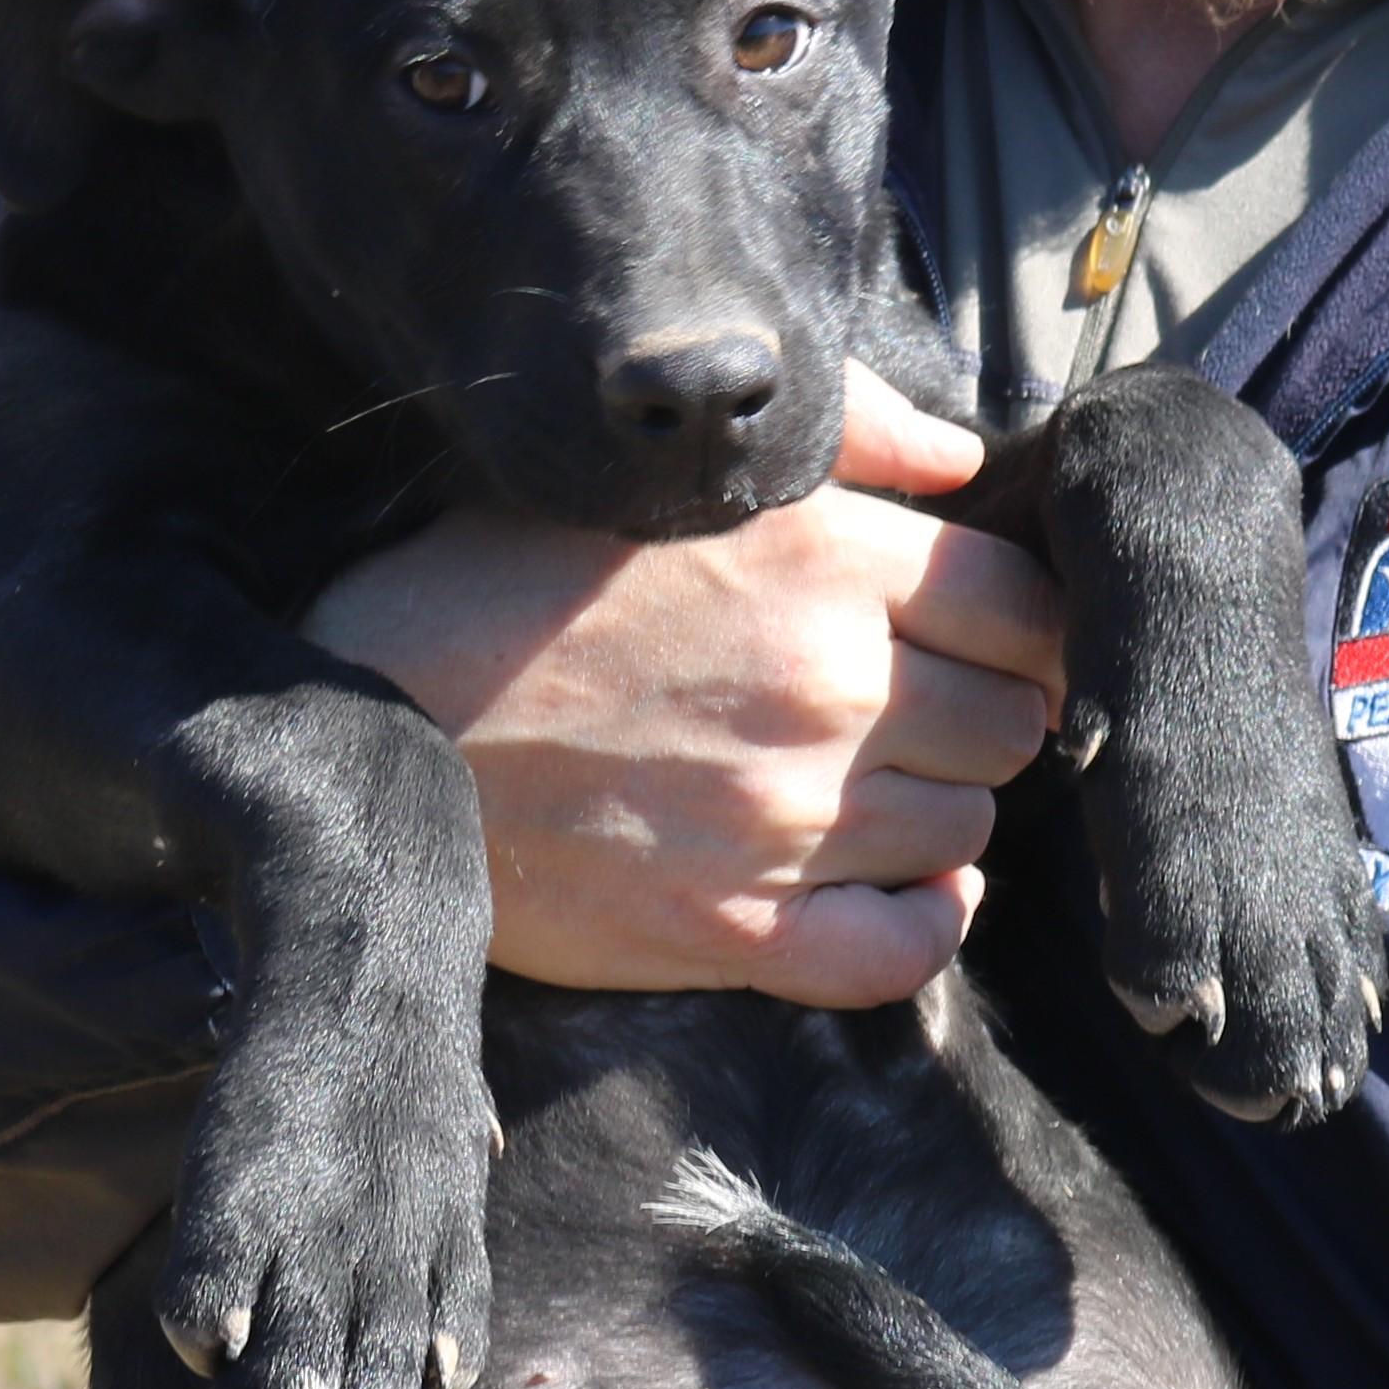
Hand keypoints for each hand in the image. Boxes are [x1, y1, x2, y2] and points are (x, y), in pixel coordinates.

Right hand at [306, 366, 1066, 1007]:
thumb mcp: (662, 470)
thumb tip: (966, 462)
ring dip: (939, 813)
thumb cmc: (509, 581)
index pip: (1028, 610)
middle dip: (982, 717)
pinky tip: (895, 890)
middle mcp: (822, 689)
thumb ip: (839, 436)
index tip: (988, 642)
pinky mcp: (731, 932)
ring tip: (868, 787)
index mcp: (820, 561)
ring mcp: (782, 821)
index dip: (1026, 631)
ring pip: (965, 832)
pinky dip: (924, 925)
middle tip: (919, 714)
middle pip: (1012, 725)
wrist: (361, 715)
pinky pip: (902, 952)